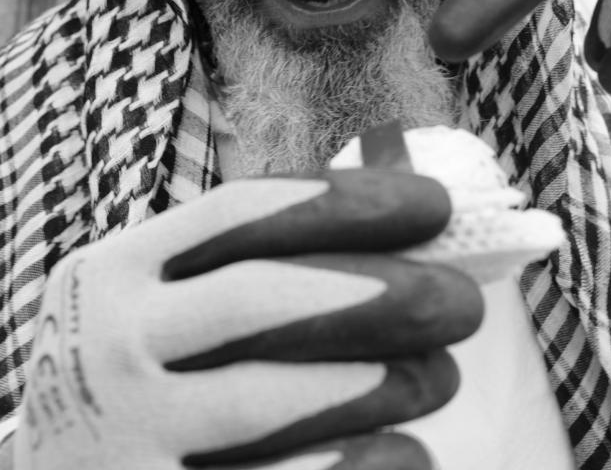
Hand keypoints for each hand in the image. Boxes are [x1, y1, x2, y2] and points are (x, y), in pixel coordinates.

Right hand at [12, 171, 480, 469]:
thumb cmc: (142, 373)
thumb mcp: (163, 302)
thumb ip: (251, 266)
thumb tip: (403, 236)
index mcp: (119, 270)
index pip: (244, 213)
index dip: (347, 202)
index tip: (433, 205)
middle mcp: (113, 345)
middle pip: (260, 300)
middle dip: (379, 293)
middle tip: (461, 301)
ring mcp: (128, 434)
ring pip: (267, 401)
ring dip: (379, 382)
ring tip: (440, 376)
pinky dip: (357, 468)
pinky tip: (409, 454)